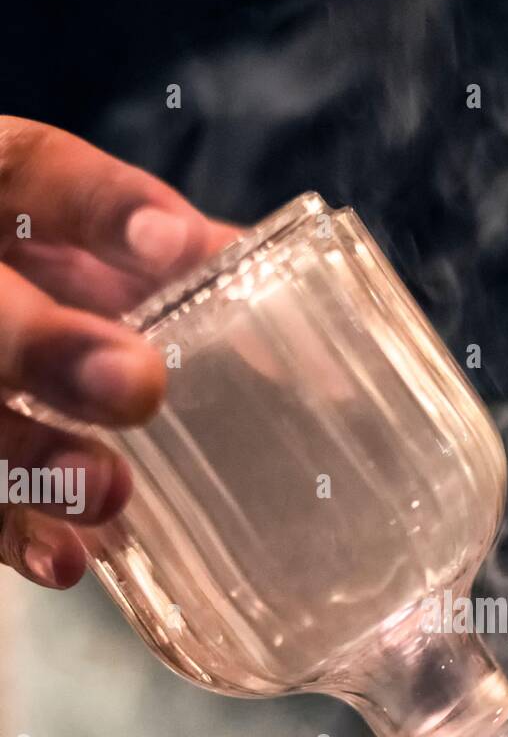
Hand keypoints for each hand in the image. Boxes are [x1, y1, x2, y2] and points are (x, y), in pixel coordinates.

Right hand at [0, 117, 235, 588]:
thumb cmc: (27, 252)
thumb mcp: (65, 215)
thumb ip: (143, 235)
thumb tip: (254, 261)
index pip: (33, 173)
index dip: (100, 206)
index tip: (175, 244)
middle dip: (47, 347)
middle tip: (135, 385)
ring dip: (36, 461)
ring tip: (108, 492)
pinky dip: (15, 535)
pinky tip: (65, 562)